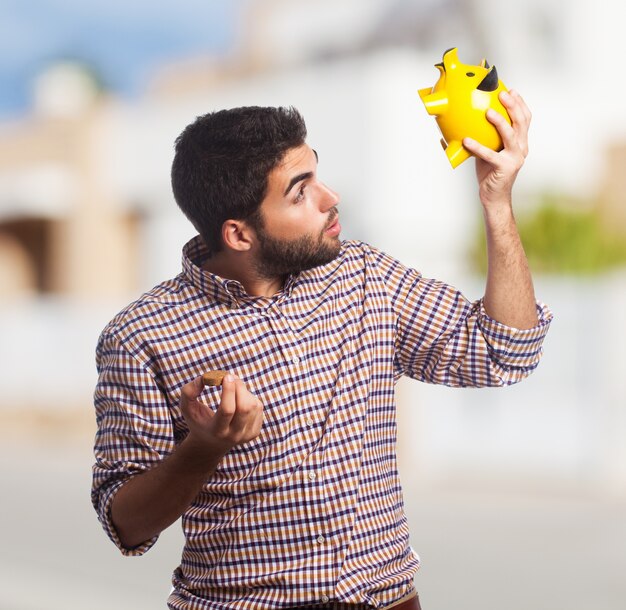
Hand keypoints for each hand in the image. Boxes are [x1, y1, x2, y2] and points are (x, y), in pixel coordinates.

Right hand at [180, 373, 262, 457]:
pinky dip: (250, 397)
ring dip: (243, 391)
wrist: (211, 443)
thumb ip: (189, 391)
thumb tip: (205, 377)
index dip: (229, 391)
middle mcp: (233, 435)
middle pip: (244, 407)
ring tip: (233, 391)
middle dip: (239, 387)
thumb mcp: (187, 407)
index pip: (227, 410)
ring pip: (253, 405)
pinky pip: (258, 407)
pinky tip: (239, 401)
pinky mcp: (255, 432)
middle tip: (230, 377)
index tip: (227, 376)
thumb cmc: (198, 419)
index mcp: (216, 431)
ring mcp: (246, 435)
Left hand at [463, 89, 530, 208]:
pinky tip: (466, 140)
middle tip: (501, 94)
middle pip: (521, 122)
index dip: (520, 103)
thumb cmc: (489, 172)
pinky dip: (477, 146)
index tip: (511, 90)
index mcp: (520, 142)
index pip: (525, 118)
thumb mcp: (487, 150)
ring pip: (510, 135)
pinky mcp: (505, 168)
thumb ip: (482, 137)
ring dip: (499, 122)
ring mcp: (515, 158)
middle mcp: (521, 148)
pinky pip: (489, 155)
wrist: (494, 196)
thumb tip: (458, 124)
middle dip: (513, 105)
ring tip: (487, 112)